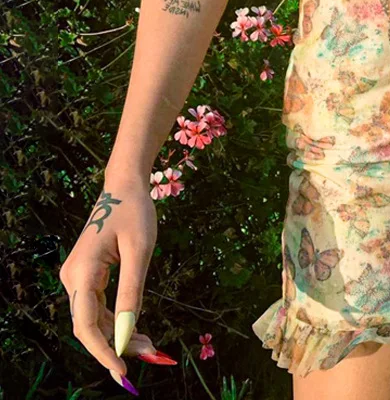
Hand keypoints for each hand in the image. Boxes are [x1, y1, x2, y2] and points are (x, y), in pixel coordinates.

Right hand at [59, 181, 157, 386]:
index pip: (87, 325)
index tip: (123, 372)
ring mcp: (76, 277)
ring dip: (118, 335)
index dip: (104, 351)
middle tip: (149, 356)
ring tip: (149, 346)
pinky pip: (97, 306)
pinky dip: (116, 320)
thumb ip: (132, 291)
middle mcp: (72, 278)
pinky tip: (135, 329)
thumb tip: (127, 333)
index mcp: (81, 272)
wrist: (124, 186)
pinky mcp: (86, 275)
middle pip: (89, 326)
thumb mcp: (140, 250)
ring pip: (93, 319)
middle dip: (116, 346)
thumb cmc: (135, 212)